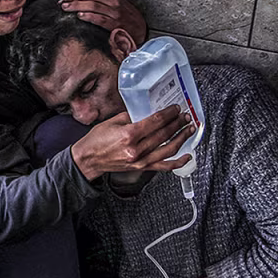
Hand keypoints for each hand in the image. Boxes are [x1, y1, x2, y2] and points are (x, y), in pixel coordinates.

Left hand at [61, 0, 146, 44]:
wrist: (142, 31)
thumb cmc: (127, 18)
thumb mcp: (115, 4)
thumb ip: (100, 1)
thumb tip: (80, 1)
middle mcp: (114, 0)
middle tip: (62, 3)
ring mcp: (116, 12)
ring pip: (92, 5)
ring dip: (76, 6)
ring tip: (66, 8)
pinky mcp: (117, 24)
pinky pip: (100, 19)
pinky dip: (89, 16)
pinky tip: (79, 16)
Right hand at [71, 106, 193, 180]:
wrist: (88, 159)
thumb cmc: (97, 141)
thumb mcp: (113, 121)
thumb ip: (132, 116)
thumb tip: (148, 112)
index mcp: (128, 135)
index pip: (156, 121)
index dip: (169, 113)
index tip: (176, 108)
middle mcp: (136, 149)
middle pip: (164, 133)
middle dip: (178, 123)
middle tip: (185, 116)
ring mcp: (140, 161)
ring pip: (168, 149)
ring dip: (182, 138)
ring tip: (189, 129)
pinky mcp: (141, 168)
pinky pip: (164, 166)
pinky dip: (178, 162)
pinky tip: (187, 156)